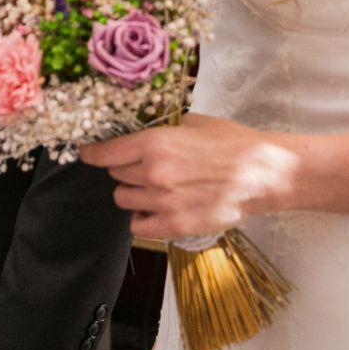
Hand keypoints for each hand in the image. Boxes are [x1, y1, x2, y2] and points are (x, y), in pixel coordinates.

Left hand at [78, 113, 300, 241]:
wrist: (262, 174)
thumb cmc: (232, 144)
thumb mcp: (193, 123)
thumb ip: (162, 130)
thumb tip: (143, 131)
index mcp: (154, 143)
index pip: (105, 153)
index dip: (92, 153)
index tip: (86, 154)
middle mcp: (153, 173)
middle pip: (116, 176)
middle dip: (125, 171)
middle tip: (145, 168)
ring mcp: (163, 201)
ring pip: (124, 200)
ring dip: (133, 194)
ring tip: (154, 189)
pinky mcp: (175, 225)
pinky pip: (138, 227)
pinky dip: (142, 219)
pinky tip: (155, 210)